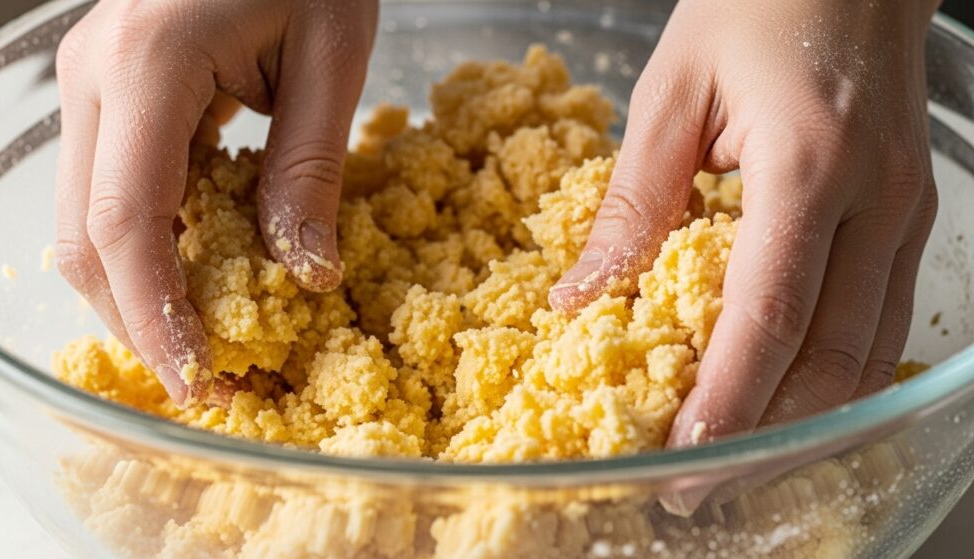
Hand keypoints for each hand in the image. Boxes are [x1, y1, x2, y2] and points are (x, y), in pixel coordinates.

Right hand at [55, 0, 376, 404]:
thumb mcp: (332, 53)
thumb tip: (303, 275)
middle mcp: (94, 78)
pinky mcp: (109, 92)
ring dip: (141, 291)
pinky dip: (150, 246)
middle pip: (85, 237)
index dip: (156, 316)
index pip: (125, 221)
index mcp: (148, 64)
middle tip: (210, 380)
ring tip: (208, 340)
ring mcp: (91, 83)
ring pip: (85, 221)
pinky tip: (200, 274)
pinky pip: (110, 190)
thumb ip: (311, 167)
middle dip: (141, 321)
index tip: (197, 382)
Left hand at [550, 0, 938, 445]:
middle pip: (833, 355)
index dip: (726, 396)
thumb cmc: (750, 8)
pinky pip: (886, 318)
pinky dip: (838, 374)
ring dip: (807, 419)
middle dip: (765, 433)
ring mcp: (910, 210)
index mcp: (808, 166)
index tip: (681, 455)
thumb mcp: (669, 97)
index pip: (769, 313)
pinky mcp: (914, 213)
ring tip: (740, 459)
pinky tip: (794, 401)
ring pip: (871, 351)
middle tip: (697, 484)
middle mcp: (878, 199)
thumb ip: (630, 207)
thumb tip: (582, 301)